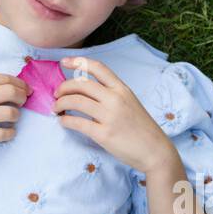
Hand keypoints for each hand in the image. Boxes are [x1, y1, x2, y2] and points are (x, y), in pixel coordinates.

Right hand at [0, 73, 30, 153]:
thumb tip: (9, 87)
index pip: (4, 78)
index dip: (20, 84)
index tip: (25, 89)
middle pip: (10, 92)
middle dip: (22, 97)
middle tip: (23, 102)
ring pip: (10, 113)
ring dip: (17, 116)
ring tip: (13, 118)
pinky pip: (1, 134)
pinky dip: (10, 133)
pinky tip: (9, 133)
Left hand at [52, 57, 175, 172]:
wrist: (156, 151)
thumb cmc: (141, 128)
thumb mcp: (130, 103)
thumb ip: (111, 95)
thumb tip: (85, 92)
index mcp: (122, 89)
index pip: (98, 68)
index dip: (78, 62)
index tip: (63, 62)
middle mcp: (115, 99)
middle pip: (81, 84)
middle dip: (63, 87)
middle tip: (56, 94)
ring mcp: (110, 116)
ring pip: (76, 101)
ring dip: (61, 103)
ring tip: (57, 108)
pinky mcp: (104, 134)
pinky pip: (77, 122)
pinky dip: (65, 120)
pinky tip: (63, 121)